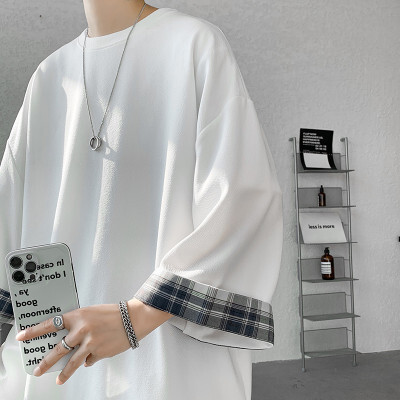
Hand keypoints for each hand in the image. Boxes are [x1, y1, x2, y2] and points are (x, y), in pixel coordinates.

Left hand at [15, 303, 133, 384]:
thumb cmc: (113, 314)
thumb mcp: (91, 313)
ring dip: (64, 373)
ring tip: (59, 380)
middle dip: (46, 362)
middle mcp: (82, 330)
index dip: (35, 331)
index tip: (23, 336)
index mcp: (78, 316)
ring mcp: (90, 343)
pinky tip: (94, 354)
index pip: (51, 324)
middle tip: (38, 370)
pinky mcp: (99, 353)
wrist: (133, 319)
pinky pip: (89, 360)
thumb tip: (69, 339)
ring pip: (72, 362)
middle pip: (58, 349)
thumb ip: (79, 324)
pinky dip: (89, 359)